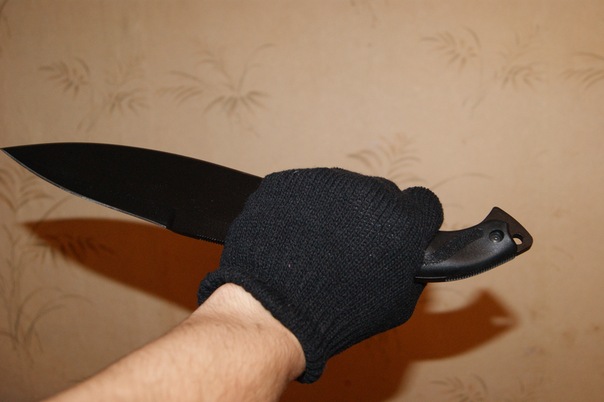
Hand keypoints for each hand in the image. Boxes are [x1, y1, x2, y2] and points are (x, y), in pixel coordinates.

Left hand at [199, 168, 442, 381]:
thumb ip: (411, 267)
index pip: (423, 203)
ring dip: (335, 211)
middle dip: (372, 218)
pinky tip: (293, 240)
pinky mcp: (289, 181)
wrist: (273, 309)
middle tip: (351, 249)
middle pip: (380, 195)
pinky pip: (303, 191)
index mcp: (403, 219)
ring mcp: (325, 182)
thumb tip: (410, 252)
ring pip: (340, 191)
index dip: (414, 221)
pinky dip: (301, 209)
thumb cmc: (336, 313)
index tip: (402, 233)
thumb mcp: (396, 303)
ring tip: (315, 249)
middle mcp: (369, 192)